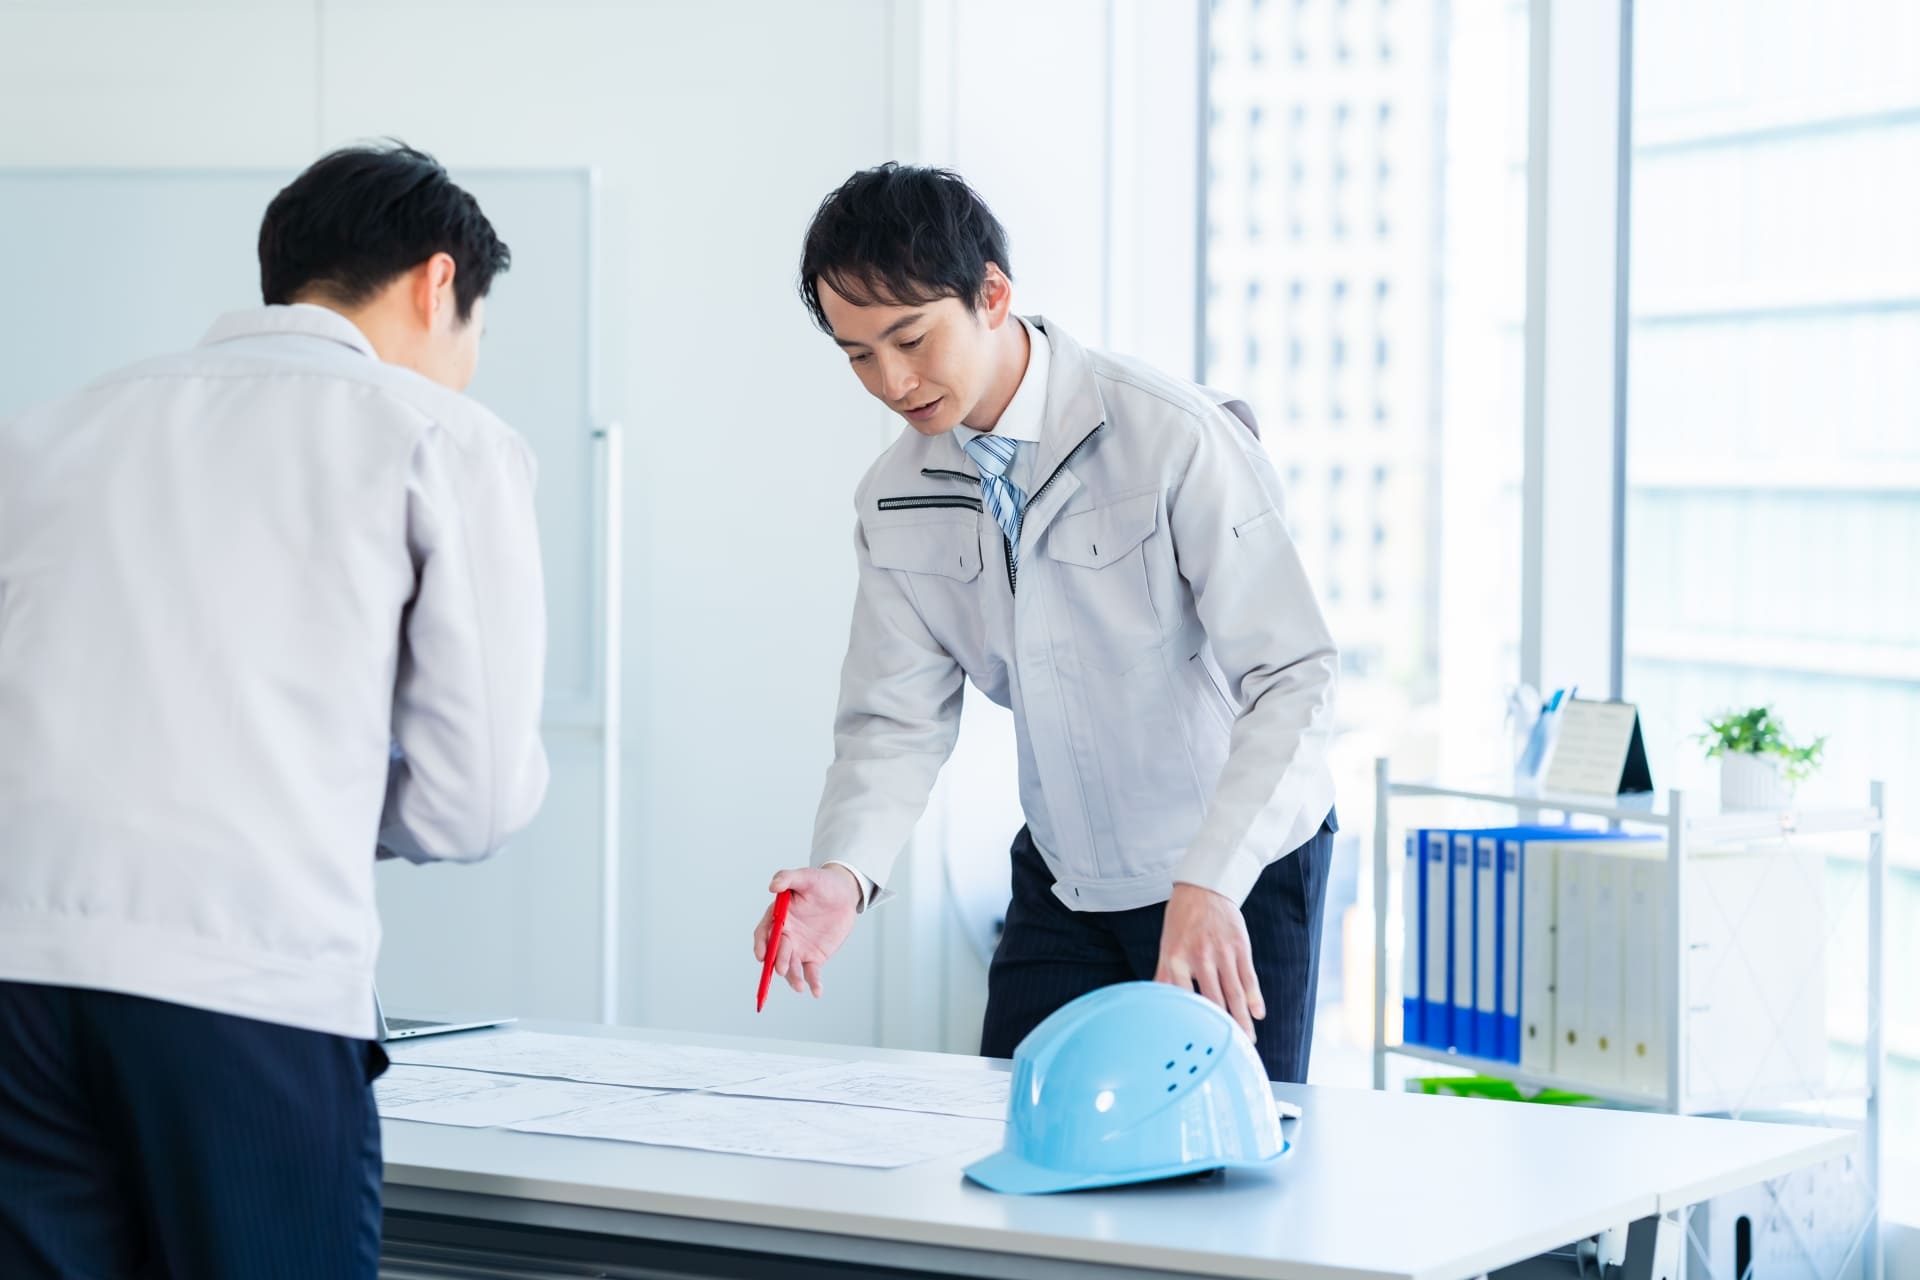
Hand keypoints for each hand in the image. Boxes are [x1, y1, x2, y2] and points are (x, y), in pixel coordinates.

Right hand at [752, 865, 861, 998]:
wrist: (843, 894)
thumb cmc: (821, 883)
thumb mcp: (806, 876)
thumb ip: (788, 878)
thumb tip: (773, 886)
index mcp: (778, 918)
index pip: (764, 933)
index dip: (761, 945)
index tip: (761, 955)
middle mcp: (786, 936)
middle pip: (777, 953)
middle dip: (778, 961)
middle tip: (782, 969)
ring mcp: (799, 948)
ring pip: (791, 966)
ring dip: (793, 978)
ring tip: (800, 986)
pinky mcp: (815, 957)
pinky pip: (811, 972)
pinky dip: (813, 983)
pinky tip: (816, 992)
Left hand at [1154, 883, 1264, 1040]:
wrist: (1204, 887)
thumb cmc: (1181, 921)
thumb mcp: (1167, 946)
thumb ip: (1163, 976)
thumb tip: (1152, 1004)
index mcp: (1176, 959)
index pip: (1182, 996)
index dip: (1189, 1020)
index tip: (1193, 1043)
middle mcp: (1199, 957)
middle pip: (1213, 999)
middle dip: (1222, 1027)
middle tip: (1229, 1051)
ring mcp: (1222, 951)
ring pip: (1233, 991)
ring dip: (1241, 1018)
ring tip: (1247, 1041)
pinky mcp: (1240, 946)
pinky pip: (1248, 976)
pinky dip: (1255, 996)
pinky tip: (1258, 1014)